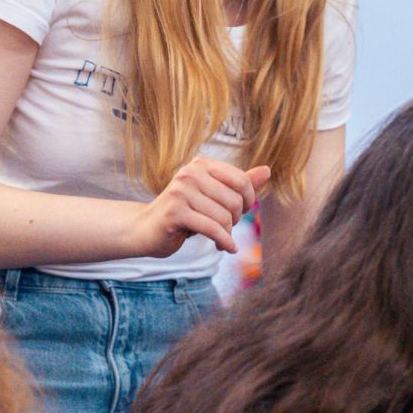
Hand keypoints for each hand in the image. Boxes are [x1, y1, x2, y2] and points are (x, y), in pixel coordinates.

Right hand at [127, 158, 270, 257]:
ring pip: (223, 217)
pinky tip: (226, 248)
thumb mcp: (212, 196)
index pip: (241, 180)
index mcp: (201, 164)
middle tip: (226, 227)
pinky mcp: (175, 212)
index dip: (249, 200)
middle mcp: (190, 173)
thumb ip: (239, 184)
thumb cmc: (184, 212)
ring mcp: (181, 192)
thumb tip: (267, 170)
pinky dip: (224, 242)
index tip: (242, 212)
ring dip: (227, 234)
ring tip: (221, 239)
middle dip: (235, 219)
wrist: (146, 229)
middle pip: (234, 201)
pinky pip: (212, 229)